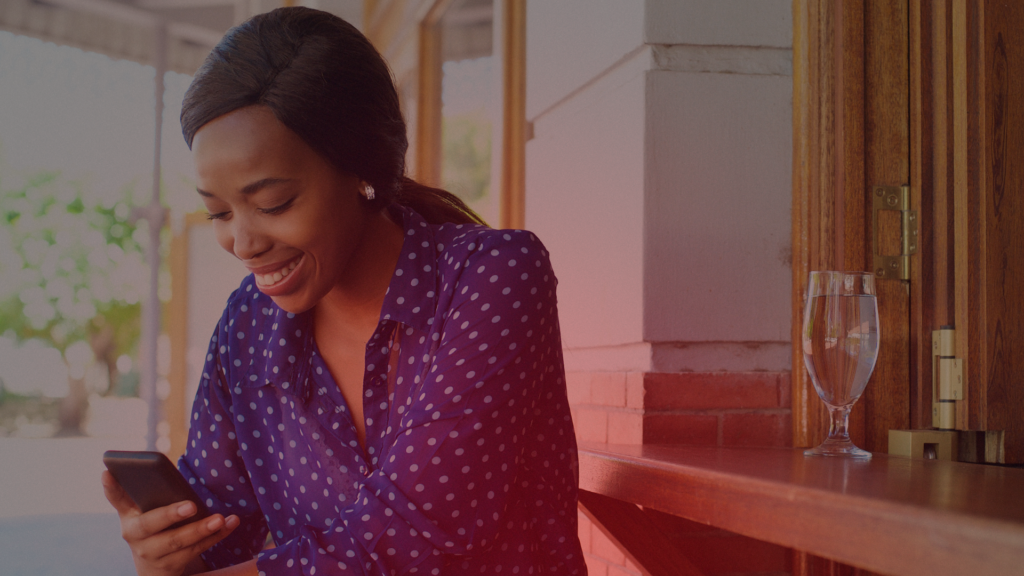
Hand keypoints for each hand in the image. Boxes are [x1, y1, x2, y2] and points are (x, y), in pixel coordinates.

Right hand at [102, 470, 239, 575]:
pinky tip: (231, 523)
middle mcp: (135, 536)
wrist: (155, 565)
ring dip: (201, 529)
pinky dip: (217, 536)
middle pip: (151, 524)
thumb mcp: (145, 511)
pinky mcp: (171, 564)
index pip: (117, 499)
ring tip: (220, 518)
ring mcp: (152, 553)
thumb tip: (154, 466)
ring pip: (178, 541)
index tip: (108, 471)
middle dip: (171, 514)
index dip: (111, 487)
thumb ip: (146, 492)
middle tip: (191, 505)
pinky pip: (197, 549)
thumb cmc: (155, 526)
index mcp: (128, 516)